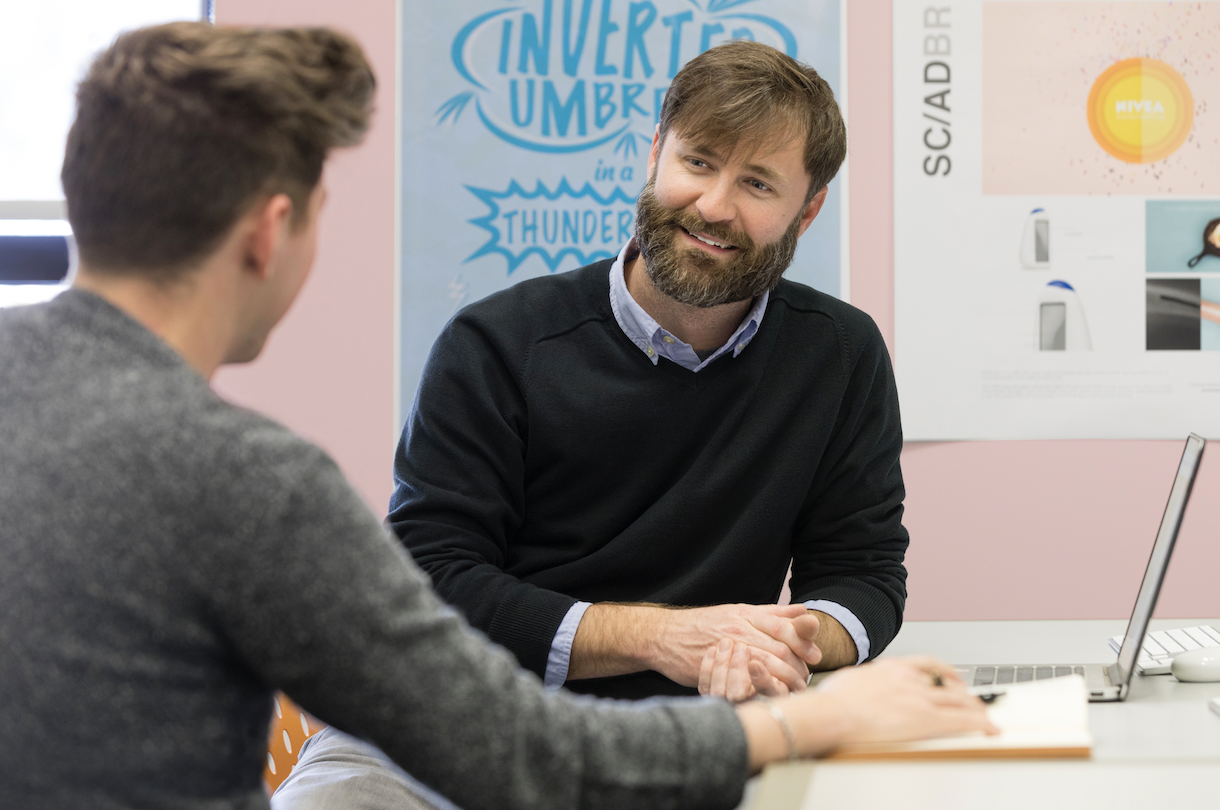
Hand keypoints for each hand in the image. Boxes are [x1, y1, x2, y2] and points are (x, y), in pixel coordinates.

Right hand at [652, 603, 820, 692]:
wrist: (664, 635)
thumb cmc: (703, 625)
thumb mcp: (737, 612)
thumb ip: (771, 613)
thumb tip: (803, 610)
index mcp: (746, 615)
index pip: (783, 627)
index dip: (802, 642)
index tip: (815, 656)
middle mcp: (737, 629)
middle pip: (777, 648)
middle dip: (797, 665)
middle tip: (806, 679)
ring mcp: (725, 649)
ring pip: (763, 665)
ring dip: (782, 680)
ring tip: (792, 690)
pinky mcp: (713, 669)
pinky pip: (740, 681)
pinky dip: (757, 689)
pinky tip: (767, 696)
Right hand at [805, 656, 996, 746]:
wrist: (836, 712)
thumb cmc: (834, 701)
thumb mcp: (848, 680)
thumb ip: (861, 681)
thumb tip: (856, 685)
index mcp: (891, 668)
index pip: (927, 664)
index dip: (944, 670)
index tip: (952, 676)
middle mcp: (910, 679)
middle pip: (947, 684)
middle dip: (963, 694)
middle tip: (973, 702)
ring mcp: (920, 698)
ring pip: (960, 701)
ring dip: (976, 709)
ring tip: (986, 717)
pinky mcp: (927, 719)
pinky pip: (962, 720)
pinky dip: (981, 724)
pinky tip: (990, 729)